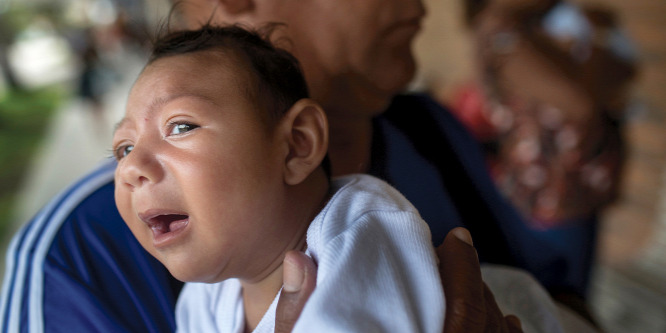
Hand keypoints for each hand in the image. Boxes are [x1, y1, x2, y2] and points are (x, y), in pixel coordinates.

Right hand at [273, 228, 522, 332]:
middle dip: (474, 283)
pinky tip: (500, 324)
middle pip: (482, 325)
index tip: (455, 238)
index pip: (461, 311)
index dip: (464, 269)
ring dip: (489, 311)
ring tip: (473, 285)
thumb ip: (297, 314)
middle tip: (457, 254)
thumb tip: (299, 259)